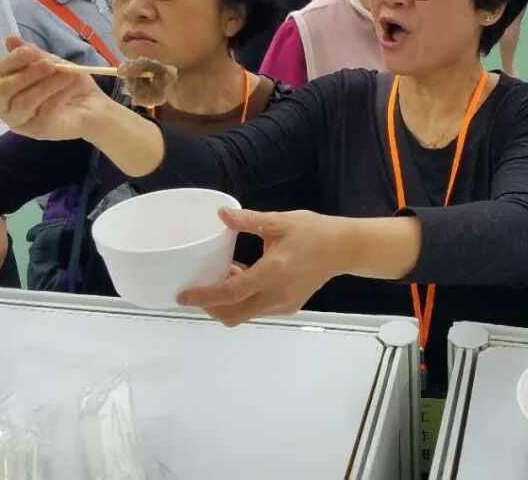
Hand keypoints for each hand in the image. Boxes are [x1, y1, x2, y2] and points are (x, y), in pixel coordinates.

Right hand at [0, 36, 111, 140]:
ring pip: (23, 102)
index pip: (0, 70)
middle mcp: (7, 103)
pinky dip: (57, 97)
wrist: (94, 105)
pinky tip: (70, 89)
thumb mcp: (53, 63)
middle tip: (50, 65)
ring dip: (45, 86)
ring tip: (67, 76)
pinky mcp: (36, 131)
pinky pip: (42, 113)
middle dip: (27, 74)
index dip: (13, 59)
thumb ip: (33, 54)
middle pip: (4, 89)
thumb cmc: (68, 83)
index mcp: (9, 82)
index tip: (31, 51)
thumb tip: (10, 38)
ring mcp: (20, 119)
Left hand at [177, 207, 348, 325]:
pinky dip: (243, 299)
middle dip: (211, 306)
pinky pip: (257, 309)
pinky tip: (243, 276)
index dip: (204, 296)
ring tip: (224, 274)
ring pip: (245, 314)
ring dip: (228, 302)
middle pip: (233, 314)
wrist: (344, 248)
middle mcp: (277, 295)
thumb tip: (220, 214)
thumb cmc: (313, 231)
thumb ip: (248, 220)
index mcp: (273, 272)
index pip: (231, 292)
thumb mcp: (280, 222)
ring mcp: (284, 304)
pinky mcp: (289, 306)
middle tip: (198, 287)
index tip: (183, 296)